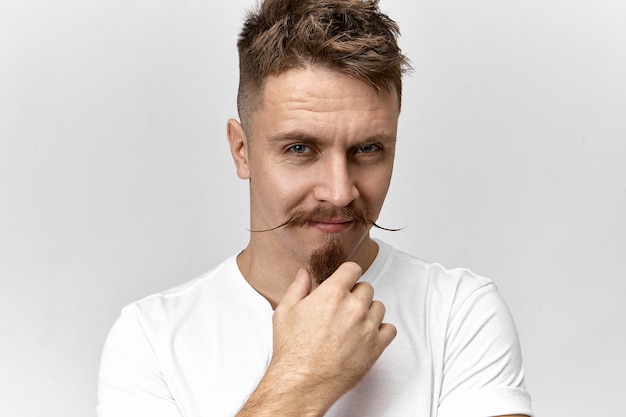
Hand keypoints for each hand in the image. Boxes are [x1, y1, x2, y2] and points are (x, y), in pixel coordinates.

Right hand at [238, 262, 395, 415]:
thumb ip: (297, 287)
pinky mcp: (375, 347)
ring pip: (379, 307)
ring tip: (352, 324)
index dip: (347, 274)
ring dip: (368, 312)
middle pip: (366, 288)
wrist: (302, 383)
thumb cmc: (293, 350)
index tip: (345, 281)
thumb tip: (304, 274)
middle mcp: (353, 307)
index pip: (353, 269)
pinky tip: (365, 336)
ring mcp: (367, 327)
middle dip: (355, 295)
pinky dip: (380, 331)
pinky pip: (390, 329)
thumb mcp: (285, 311)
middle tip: (343, 309)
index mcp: (332, 293)